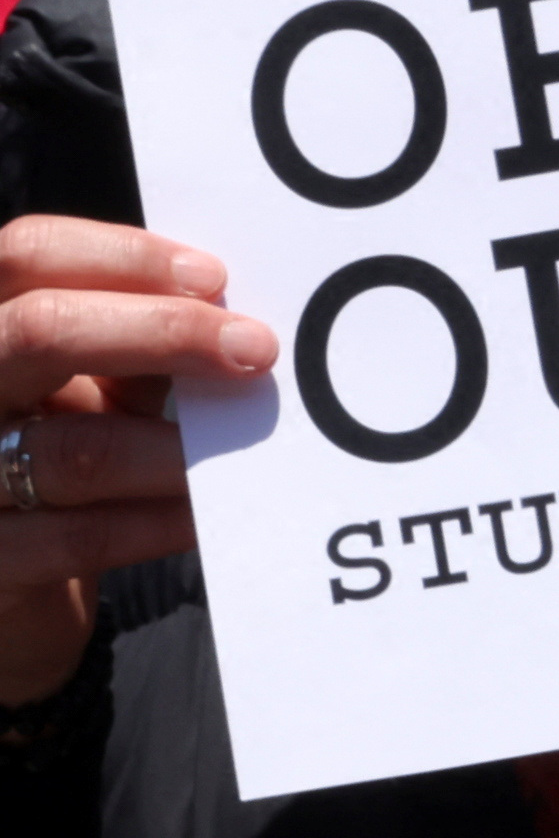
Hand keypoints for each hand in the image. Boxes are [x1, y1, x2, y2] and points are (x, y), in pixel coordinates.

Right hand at [0, 219, 262, 706]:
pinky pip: (83, 537)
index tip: (214, 279)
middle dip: (162, 332)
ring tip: (246, 443)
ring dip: (179, 447)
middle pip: (39, 331)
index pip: (24, 254)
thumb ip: (130, 346)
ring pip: (74, 448)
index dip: (122, 256)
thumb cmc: (54, 456)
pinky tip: (210, 512)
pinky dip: (161, 521)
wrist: (10, 584)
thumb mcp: (79, 386)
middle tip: (255, 350)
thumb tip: (231, 311)